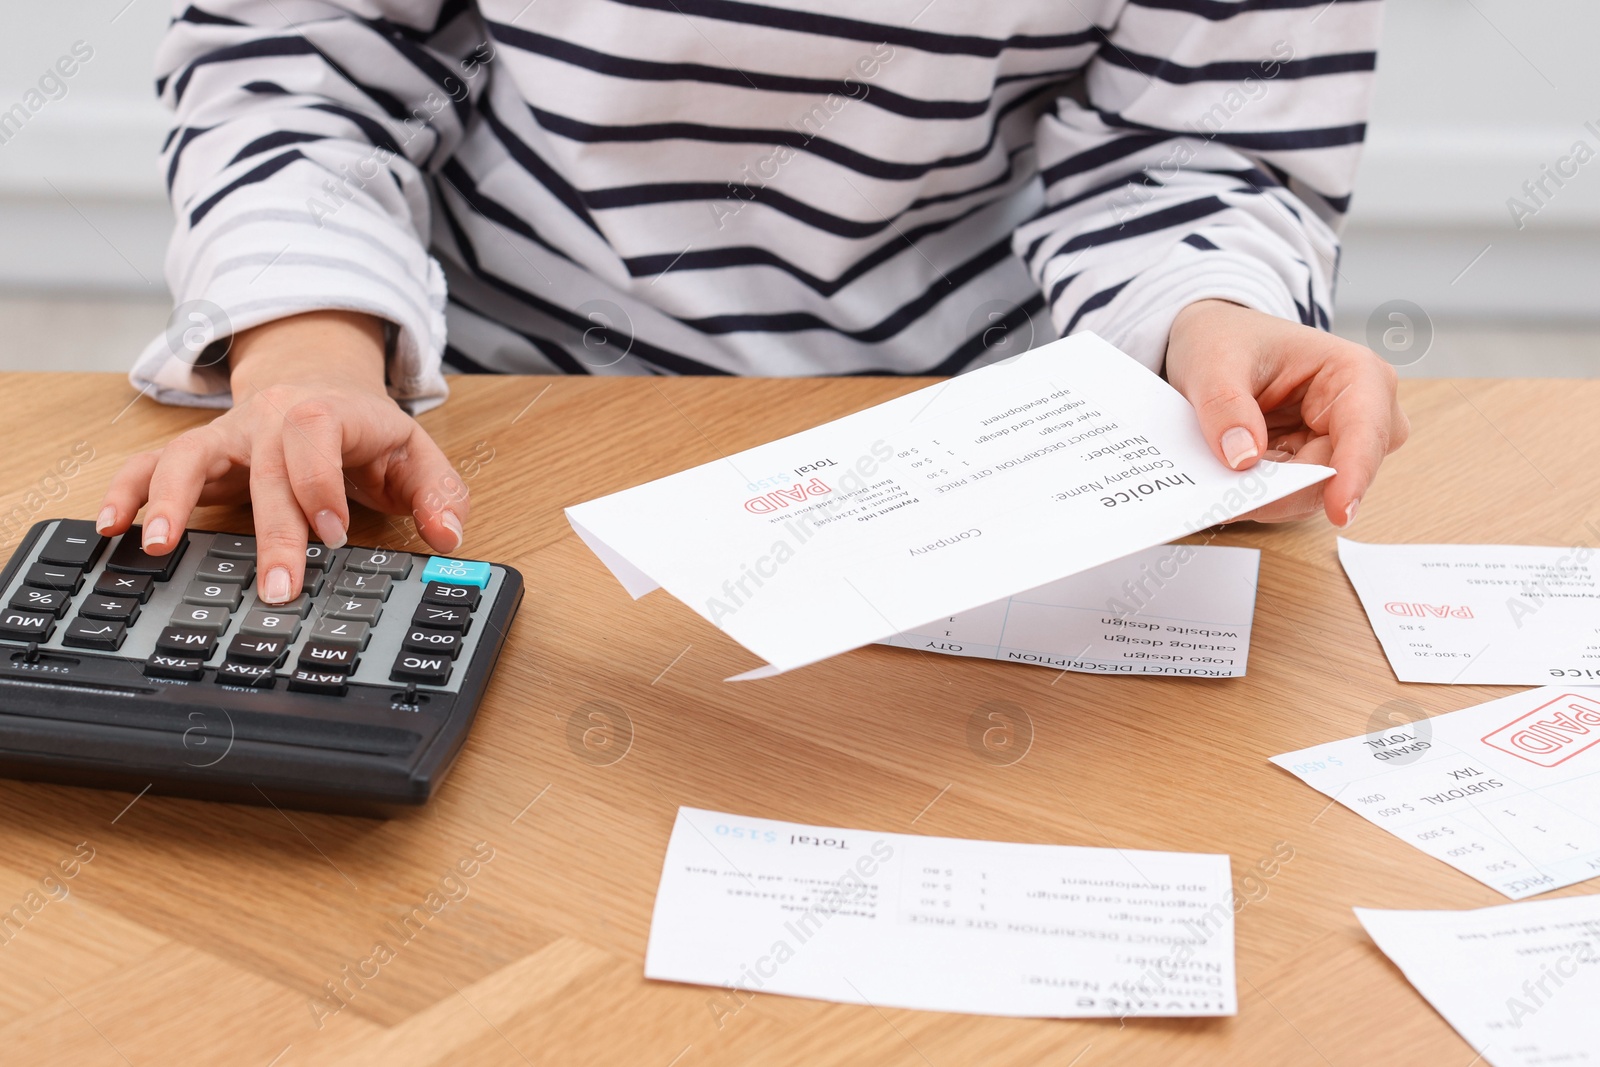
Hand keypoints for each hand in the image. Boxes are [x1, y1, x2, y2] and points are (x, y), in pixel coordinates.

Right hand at [97, 310, 467, 603]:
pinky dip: (129, 491)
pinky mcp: (200, 452)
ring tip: (159, 546)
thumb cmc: (367, 430)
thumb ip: (440, 495)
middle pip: (263, 467)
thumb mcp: (415, 454)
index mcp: (325, 411)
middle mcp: (269, 416)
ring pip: (190, 457)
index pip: (316, 437)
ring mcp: (228, 433)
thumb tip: (450, 536)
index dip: (320, 484)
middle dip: (269, 529)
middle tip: (277, 586)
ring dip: (172, 501)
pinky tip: (113, 525)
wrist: (320, 382)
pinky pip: (152, 464)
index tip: (331, 533)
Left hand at [1164, 299, 1409, 525]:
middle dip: (1285, 492)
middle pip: (1337, 474)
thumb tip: (1243, 456)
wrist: (1215, 343)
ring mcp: (1339, 443)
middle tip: (1231, 500)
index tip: (1340, 511)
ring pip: (1313, 493)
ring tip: (1221, 485)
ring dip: (1267, 496)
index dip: (1354, 474)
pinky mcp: (1312, 464)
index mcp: (1354, 372)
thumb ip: (1225, 407)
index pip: (1365, 430)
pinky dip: (1260, 495)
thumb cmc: (1228, 338)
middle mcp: (1360, 413)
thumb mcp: (1213, 363)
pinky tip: (1230, 483)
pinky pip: (1291, 495)